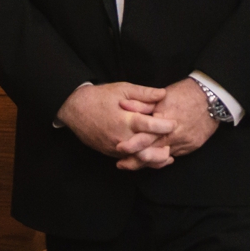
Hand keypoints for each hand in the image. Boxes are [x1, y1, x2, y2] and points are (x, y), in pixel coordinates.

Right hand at [55, 83, 176, 167]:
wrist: (75, 109)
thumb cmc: (99, 97)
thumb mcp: (122, 89)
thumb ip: (143, 93)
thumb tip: (163, 93)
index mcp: (125, 120)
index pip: (149, 126)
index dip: (164, 125)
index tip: (175, 123)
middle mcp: (121, 137)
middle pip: (147, 149)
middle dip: (162, 147)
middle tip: (174, 142)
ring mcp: (115, 147)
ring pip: (139, 159)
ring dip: (155, 159)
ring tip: (168, 156)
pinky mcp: (110, 153)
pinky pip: (129, 160)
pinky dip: (142, 161)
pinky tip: (152, 159)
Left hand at [118, 78, 217, 168]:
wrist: (212, 97)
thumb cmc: (185, 93)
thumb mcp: (161, 97)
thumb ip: (142, 103)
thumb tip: (122, 105)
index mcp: (164, 122)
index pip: (144, 138)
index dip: (131, 146)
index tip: (119, 149)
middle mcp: (174, 136)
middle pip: (152, 154)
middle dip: (136, 161)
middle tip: (121, 164)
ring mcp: (184, 143)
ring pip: (163, 158)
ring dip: (149, 161)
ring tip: (134, 164)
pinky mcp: (192, 147)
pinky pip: (175, 155)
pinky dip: (164, 157)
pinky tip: (154, 158)